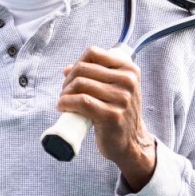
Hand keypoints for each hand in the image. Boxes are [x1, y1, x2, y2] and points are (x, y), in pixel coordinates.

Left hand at [57, 45, 155, 190]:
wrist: (131, 142)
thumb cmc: (119, 113)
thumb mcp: (115, 89)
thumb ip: (95, 76)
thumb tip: (67, 69)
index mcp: (129, 70)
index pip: (93, 53)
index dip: (77, 63)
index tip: (72, 77)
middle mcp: (128, 81)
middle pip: (83, 69)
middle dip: (68, 80)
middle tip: (65, 93)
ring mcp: (122, 99)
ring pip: (80, 84)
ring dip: (65, 93)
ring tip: (64, 102)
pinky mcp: (111, 115)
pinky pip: (81, 101)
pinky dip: (66, 103)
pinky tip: (63, 107)